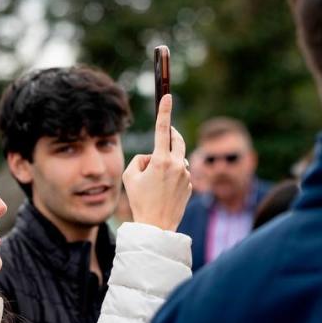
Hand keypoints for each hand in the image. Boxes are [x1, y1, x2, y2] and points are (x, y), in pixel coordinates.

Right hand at [123, 94, 191, 230]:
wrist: (157, 226)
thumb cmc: (140, 201)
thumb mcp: (130, 176)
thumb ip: (140, 159)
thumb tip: (153, 156)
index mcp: (161, 161)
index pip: (162, 129)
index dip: (164, 111)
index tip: (168, 96)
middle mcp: (177, 165)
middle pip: (176, 139)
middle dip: (171, 134)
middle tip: (165, 135)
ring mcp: (186, 175)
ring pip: (178, 158)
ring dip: (169, 161)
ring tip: (157, 181)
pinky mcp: (191, 184)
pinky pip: (181, 172)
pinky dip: (174, 175)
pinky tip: (165, 190)